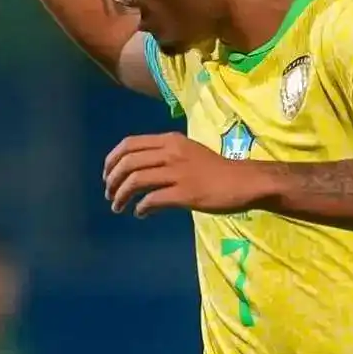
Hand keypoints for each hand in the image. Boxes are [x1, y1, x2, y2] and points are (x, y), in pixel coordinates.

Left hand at [103, 133, 258, 217]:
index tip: (107, 174)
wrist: (245, 182)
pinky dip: (141, 207)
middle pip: (128, 163)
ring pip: (136, 180)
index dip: (112, 159)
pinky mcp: (186, 193)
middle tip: (109, 194)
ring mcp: (178, 173)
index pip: (129, 144)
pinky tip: (140, 213)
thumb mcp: (186, 151)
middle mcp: (171, 153)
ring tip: (117, 206)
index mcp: (169, 140)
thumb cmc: (215, 169)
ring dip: (121, 195)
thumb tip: (136, 170)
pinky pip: (152, 199)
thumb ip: (162, 155)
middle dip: (112, 180)